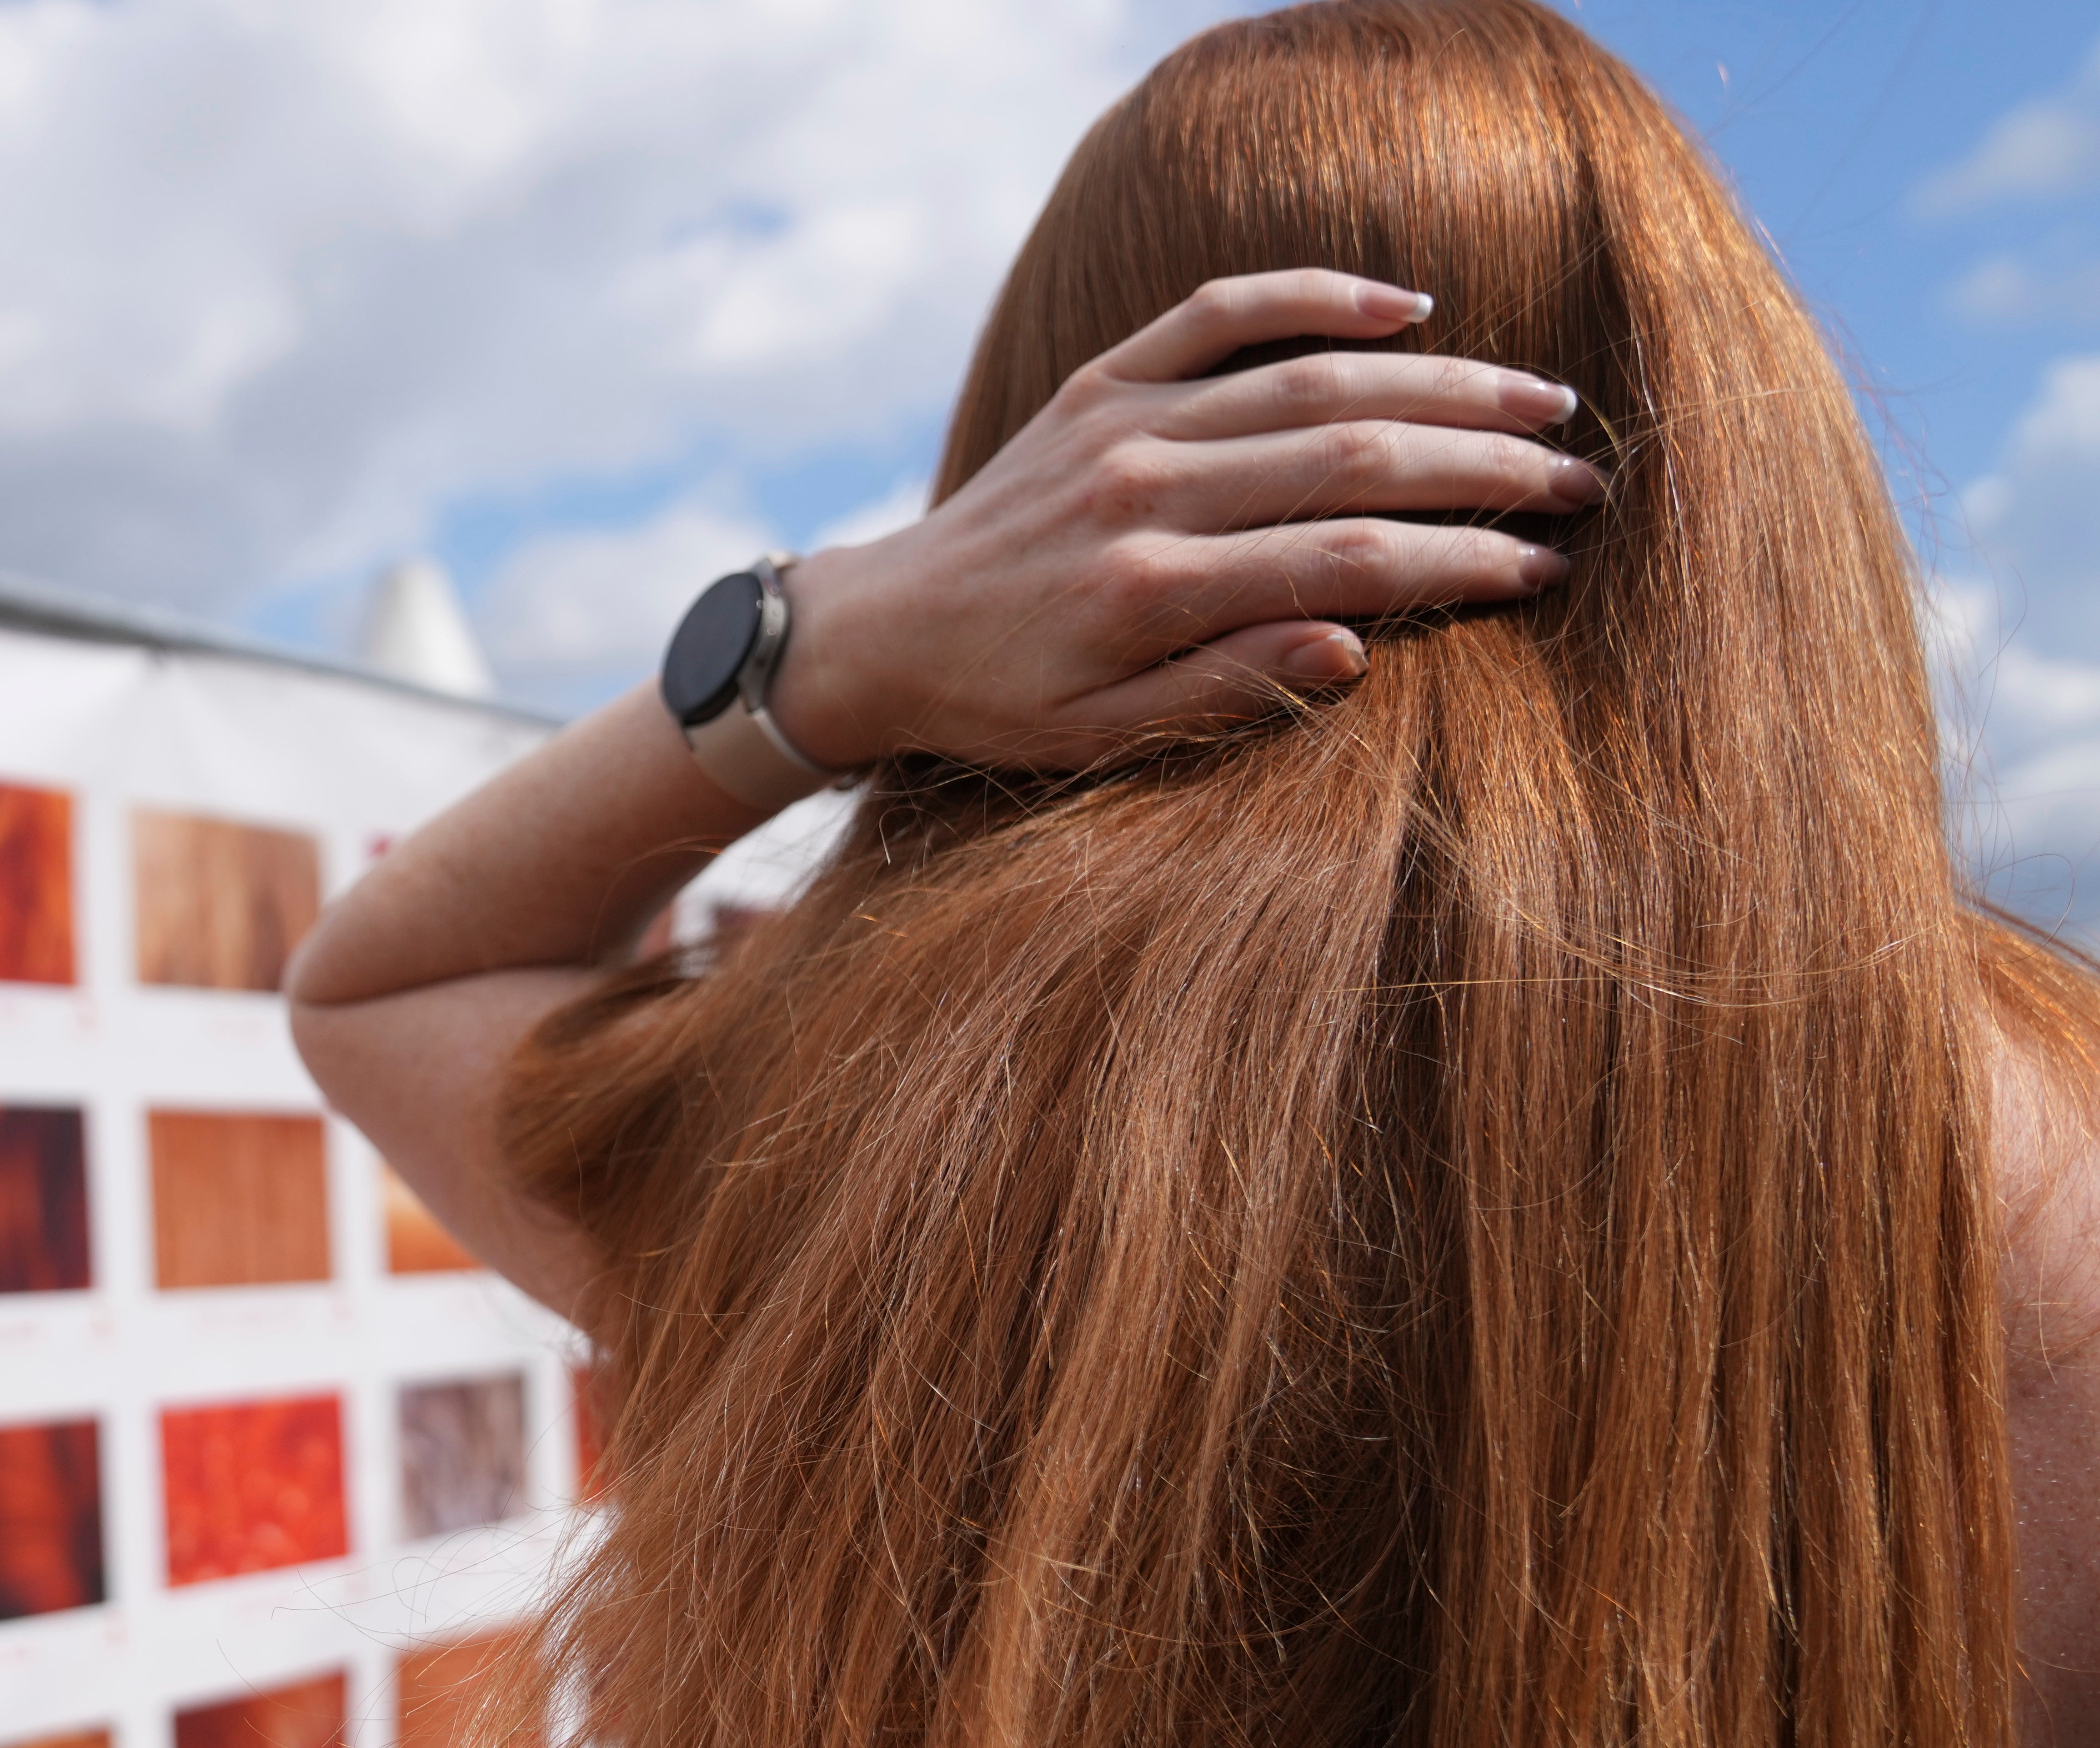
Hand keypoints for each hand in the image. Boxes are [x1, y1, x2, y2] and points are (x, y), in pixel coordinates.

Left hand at [766, 269, 1599, 770]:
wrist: (882, 632)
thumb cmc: (999, 701)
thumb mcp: (1099, 737)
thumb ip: (1224, 691)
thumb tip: (1355, 649)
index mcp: (1151, 591)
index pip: (1350, 560)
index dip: (1460, 561)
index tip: (1541, 569)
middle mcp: (1145, 491)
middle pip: (1354, 457)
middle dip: (1482, 466)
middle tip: (1579, 481)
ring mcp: (1123, 423)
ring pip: (1313, 379)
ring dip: (1440, 386)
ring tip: (1538, 404)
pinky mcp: (1098, 384)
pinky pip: (1219, 314)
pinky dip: (1314, 295)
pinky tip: (1406, 307)